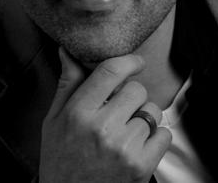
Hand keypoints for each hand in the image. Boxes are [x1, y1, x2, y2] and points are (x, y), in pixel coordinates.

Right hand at [38, 48, 171, 182]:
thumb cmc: (60, 161)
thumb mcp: (53, 120)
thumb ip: (67, 84)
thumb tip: (67, 52)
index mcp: (78, 112)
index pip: (111, 71)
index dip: (129, 61)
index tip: (135, 62)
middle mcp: (102, 128)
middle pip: (136, 89)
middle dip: (131, 95)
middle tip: (120, 109)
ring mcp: (124, 148)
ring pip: (151, 111)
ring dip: (143, 117)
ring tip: (126, 130)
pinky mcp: (141, 166)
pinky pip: (164, 134)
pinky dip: (156, 137)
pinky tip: (138, 145)